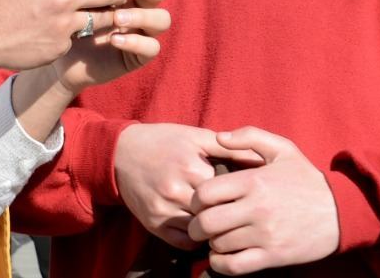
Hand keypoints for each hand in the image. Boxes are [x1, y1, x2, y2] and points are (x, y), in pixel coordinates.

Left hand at [52, 0, 169, 94]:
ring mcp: (140, 31)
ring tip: (118, 17)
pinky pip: (152, 48)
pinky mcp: (137, 55)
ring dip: (143, 15)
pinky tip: (114, 40)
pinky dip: (136, 42)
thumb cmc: (62, 18)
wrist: (56, 54)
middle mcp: (136, 7)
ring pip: (162, 19)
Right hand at [114, 123, 253, 248]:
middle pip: (216, 212)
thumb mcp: (194, 136)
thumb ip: (227, 148)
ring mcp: (164, 210)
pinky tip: (201, 229)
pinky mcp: (153, 224)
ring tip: (220, 221)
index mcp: (191, 168)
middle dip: (226, 211)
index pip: (229, 192)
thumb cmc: (162, 141)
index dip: (237, 193)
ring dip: (213, 228)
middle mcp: (177, 191)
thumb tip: (259, 160)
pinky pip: (184, 243)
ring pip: (202, 231)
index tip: (240, 193)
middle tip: (233, 210)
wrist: (120, 152)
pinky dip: (196, 240)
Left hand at [188, 127, 338, 273]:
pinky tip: (222, 256)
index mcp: (254, 181)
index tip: (200, 202)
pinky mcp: (273, 256)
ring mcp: (265, 235)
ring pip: (219, 244)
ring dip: (212, 242)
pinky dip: (221, 263)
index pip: (205, 193)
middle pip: (207, 221)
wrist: (342, 212)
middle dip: (196, 224)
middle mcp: (256, 209)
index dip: (196, 199)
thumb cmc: (307, 179)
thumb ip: (249, 136)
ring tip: (216, 237)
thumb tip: (219, 137)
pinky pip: (235, 266)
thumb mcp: (283, 149)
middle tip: (199, 224)